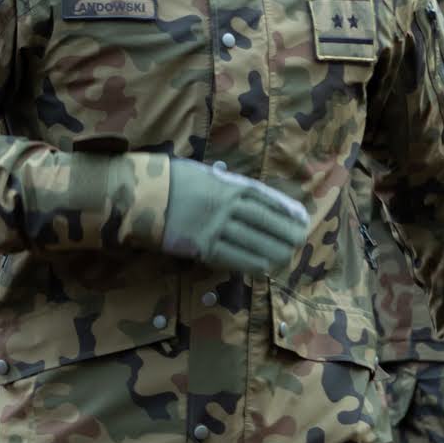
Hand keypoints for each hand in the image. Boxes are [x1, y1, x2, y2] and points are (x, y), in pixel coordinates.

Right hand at [159, 161, 311, 276]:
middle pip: (266, 222)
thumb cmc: (170, 180)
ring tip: (287, 258)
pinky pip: (233, 258)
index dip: (287, 210)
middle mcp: (227, 205)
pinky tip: (264, 268)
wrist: (140, 194)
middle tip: (300, 241)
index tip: (302, 218)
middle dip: (286, 233)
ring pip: (254, 242)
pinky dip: (251, 264)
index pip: (267, 199)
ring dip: (274, 252)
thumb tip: (248, 196)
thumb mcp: (203, 173)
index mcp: (229, 185)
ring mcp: (215, 226)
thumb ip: (226, 184)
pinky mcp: (202, 246)